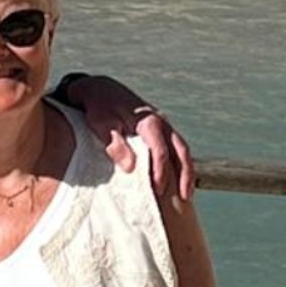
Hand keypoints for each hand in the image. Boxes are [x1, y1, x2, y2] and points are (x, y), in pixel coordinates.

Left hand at [69, 75, 195, 201]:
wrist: (99, 88)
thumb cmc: (98, 106)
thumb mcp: (100, 123)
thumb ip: (114, 144)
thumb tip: (129, 166)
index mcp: (147, 120)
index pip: (160, 150)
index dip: (159, 171)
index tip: (157, 189)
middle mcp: (160, 121)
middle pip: (180, 150)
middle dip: (184, 174)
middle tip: (184, 197)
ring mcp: (162, 124)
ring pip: (182, 148)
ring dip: (186, 171)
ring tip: (186, 194)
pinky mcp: (159, 128)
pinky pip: (175, 147)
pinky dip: (179, 163)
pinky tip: (177, 180)